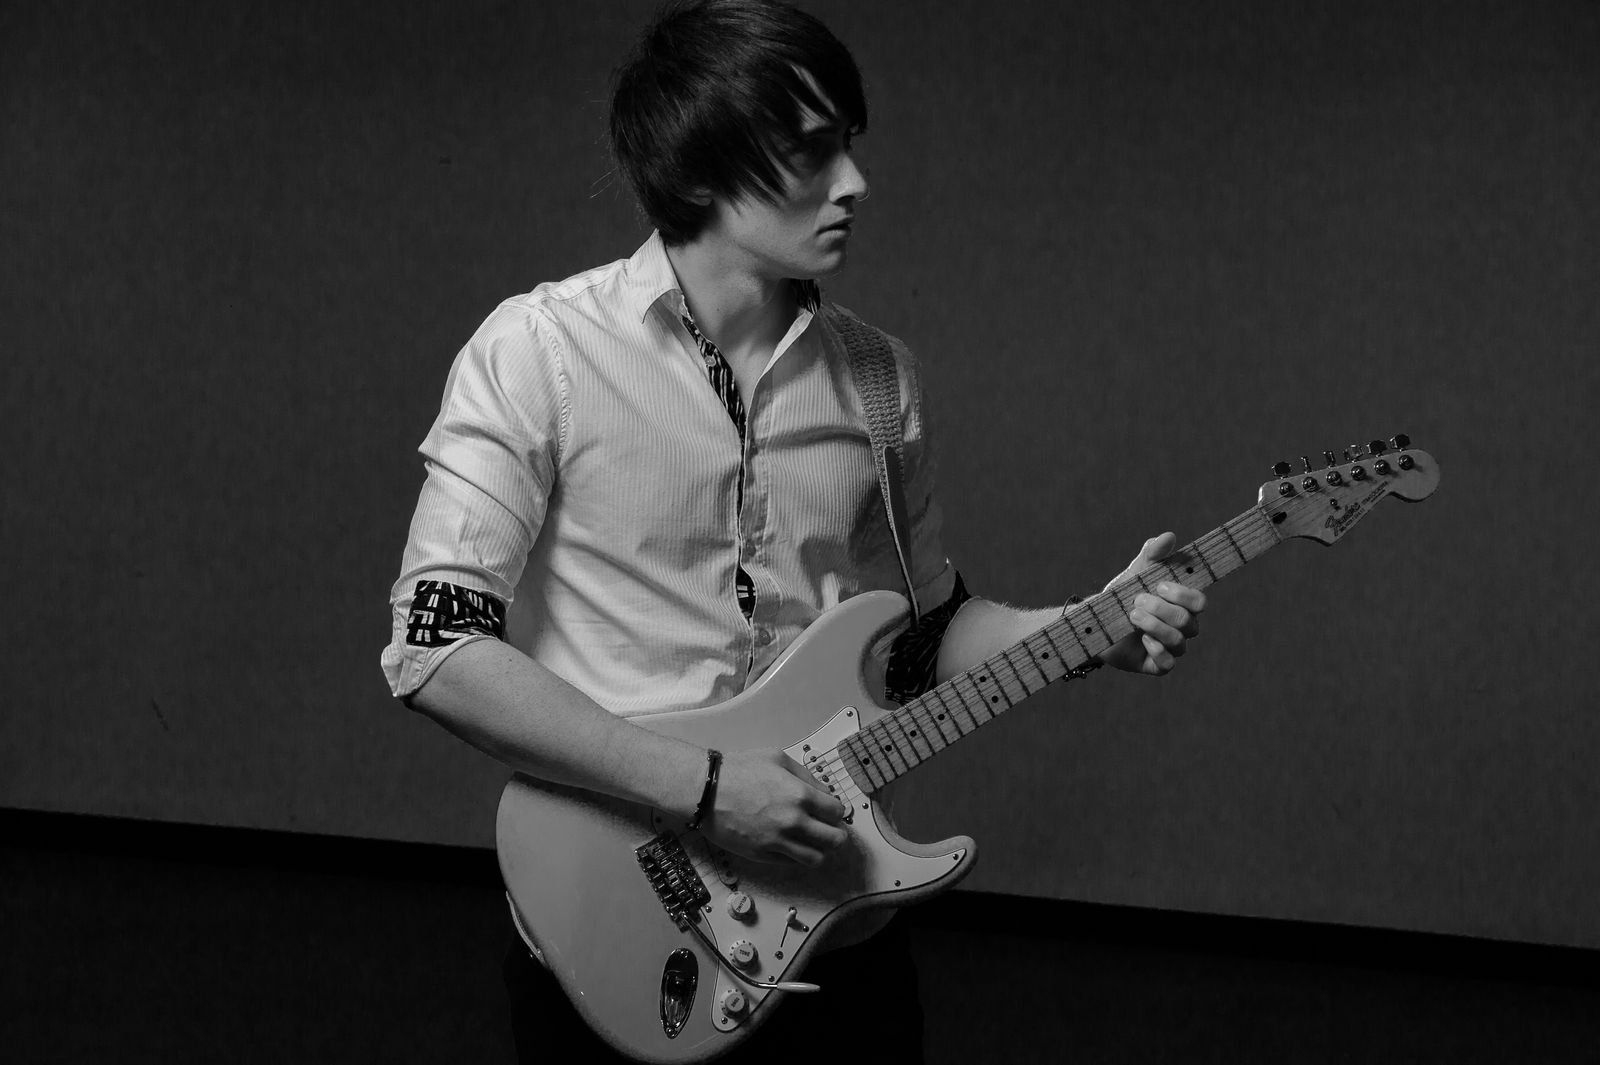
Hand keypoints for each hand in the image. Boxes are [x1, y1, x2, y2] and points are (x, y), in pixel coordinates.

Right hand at [700, 748, 849, 865]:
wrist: (705, 790)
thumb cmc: (737, 770)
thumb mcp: (777, 758)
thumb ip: (805, 775)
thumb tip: (823, 791)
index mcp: (800, 795)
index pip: (837, 812)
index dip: (837, 811)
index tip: (831, 810)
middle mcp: (793, 822)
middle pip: (834, 840)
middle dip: (836, 834)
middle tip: (829, 829)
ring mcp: (778, 841)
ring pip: (816, 858)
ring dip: (820, 850)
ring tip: (813, 841)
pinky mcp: (762, 854)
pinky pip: (791, 863)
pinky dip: (797, 856)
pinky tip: (791, 844)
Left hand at [1097, 532, 1206, 675]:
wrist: (1095, 623)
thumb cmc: (1122, 596)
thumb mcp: (1135, 572)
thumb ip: (1152, 554)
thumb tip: (1169, 536)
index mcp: (1182, 605)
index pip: (1199, 602)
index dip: (1184, 595)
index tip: (1159, 585)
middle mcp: (1182, 628)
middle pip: (1187, 621)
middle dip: (1161, 609)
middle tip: (1137, 601)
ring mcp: (1171, 648)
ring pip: (1178, 641)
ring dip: (1154, 626)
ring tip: (1132, 616)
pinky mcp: (1156, 665)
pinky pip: (1168, 663)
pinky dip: (1157, 650)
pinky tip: (1142, 639)